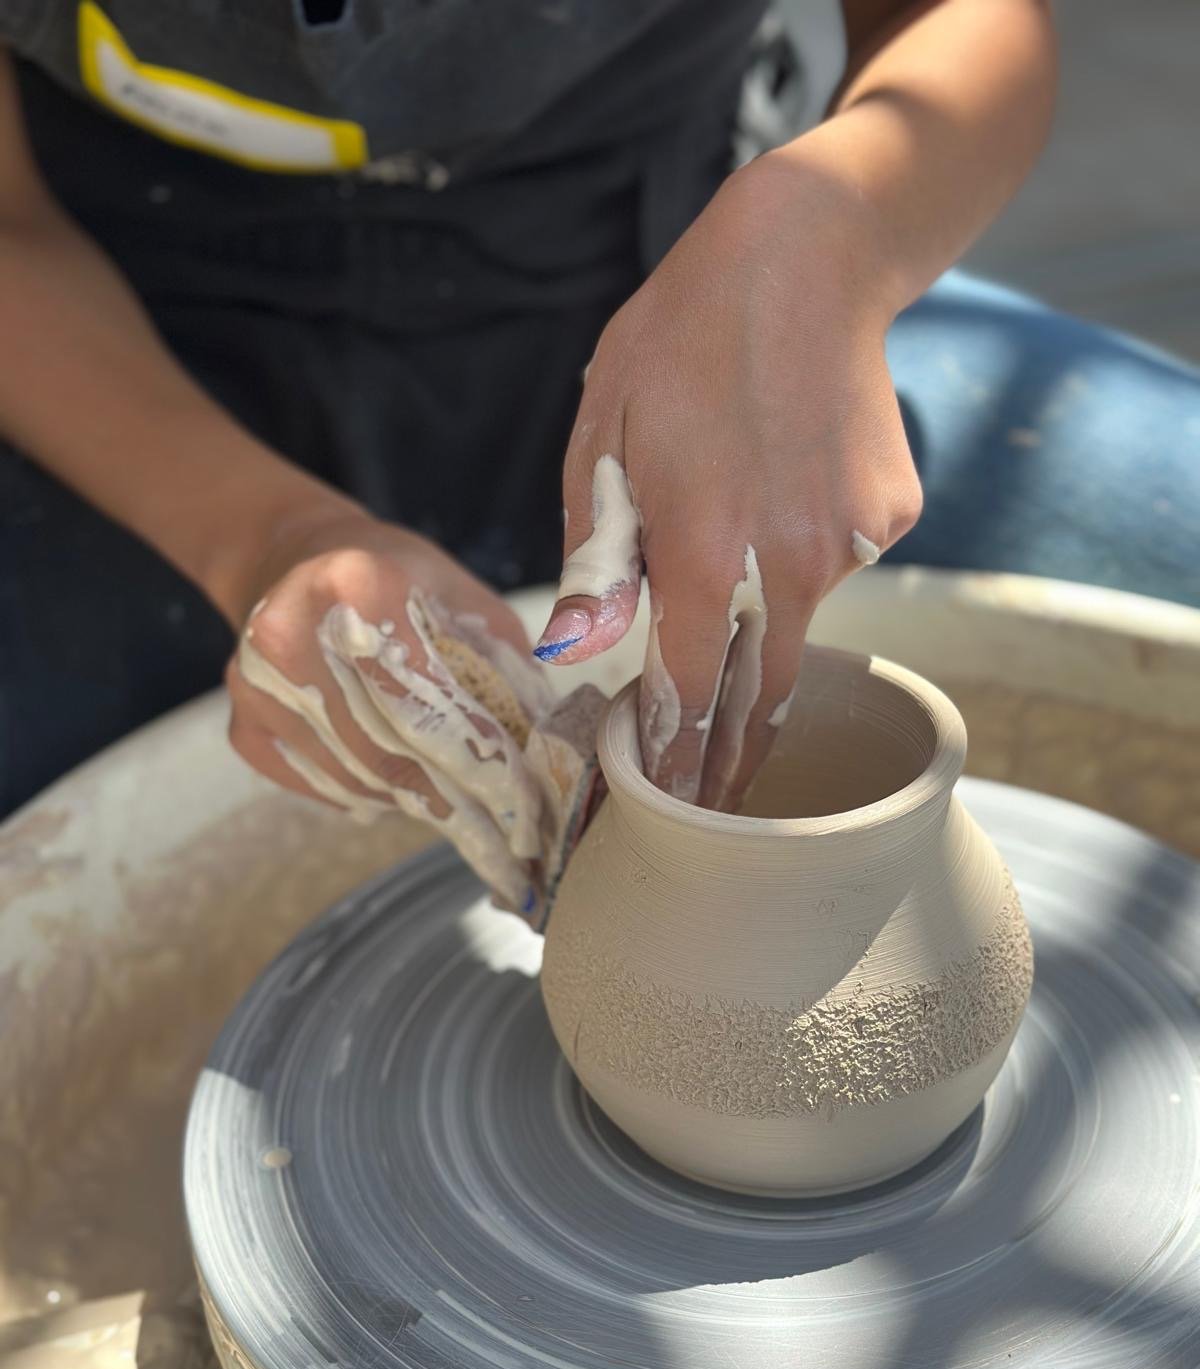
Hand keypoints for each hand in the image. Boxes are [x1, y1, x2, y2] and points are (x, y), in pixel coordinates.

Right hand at [224, 508, 554, 910]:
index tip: (526, 811)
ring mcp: (257, 686)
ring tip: (470, 826)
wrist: (297, 559)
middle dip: (462, 807)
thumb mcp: (462, 599)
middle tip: (511, 851)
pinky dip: (371, 800)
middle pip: (393, 750)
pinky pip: (322, 787)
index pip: (430, 698)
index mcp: (357, 585)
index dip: (482, 762)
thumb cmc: (398, 581)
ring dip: (421, 811)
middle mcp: (292, 633)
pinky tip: (401, 795)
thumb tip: (548, 747)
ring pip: (360, 779)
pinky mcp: (242, 724)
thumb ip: (504, 665)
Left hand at [535, 146, 922, 810]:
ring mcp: (849, 543)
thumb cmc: (683, 339)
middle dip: (733, 754)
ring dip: (760, 609)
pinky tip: (785, 477)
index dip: (677, 761)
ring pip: (794, 615)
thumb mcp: (605, 436)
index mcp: (699, 554)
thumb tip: (576, 652)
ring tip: (737, 518)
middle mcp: (784, 566)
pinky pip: (834, 562)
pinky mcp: (891, 518)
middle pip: (758, 691)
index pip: (687, 696)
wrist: (808, 255)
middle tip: (719, 802)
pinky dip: (802, 547)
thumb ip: (595, 559)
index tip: (672, 814)